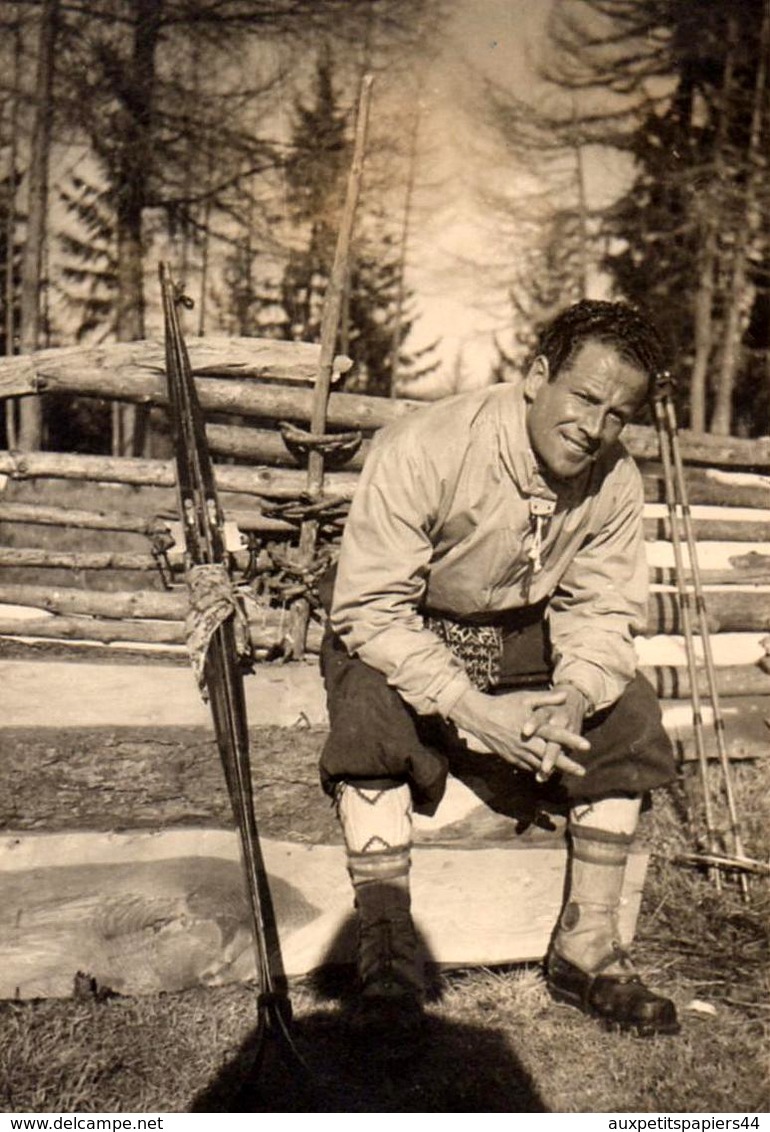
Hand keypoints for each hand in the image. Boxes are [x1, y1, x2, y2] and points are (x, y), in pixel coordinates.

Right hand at [449, 686, 588, 776]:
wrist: (479, 717)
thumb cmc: (504, 705)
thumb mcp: (525, 698)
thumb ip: (546, 699)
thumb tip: (565, 695)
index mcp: (532, 727)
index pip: (556, 734)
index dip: (571, 740)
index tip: (587, 745)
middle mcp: (526, 742)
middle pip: (550, 756)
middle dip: (567, 764)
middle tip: (582, 771)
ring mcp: (518, 753)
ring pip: (539, 765)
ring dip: (555, 770)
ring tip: (570, 773)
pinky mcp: (511, 758)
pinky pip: (527, 766)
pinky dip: (538, 770)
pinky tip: (548, 772)